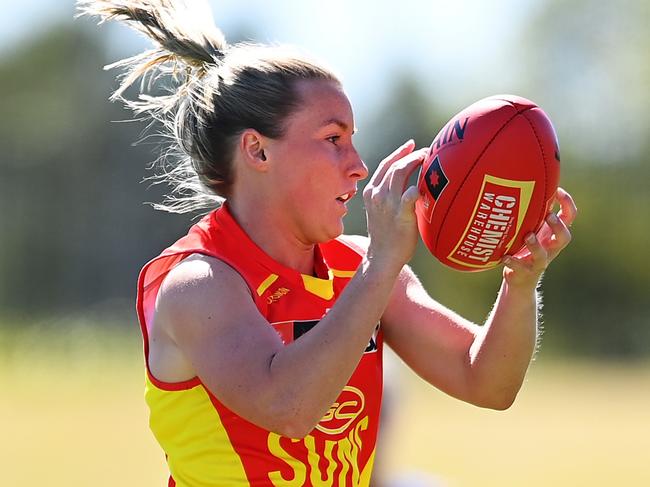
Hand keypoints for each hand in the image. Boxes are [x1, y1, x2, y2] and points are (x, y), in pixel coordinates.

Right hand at [362, 140, 426, 270]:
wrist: (382, 257)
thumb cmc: (386, 235)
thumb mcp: (381, 211)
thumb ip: (390, 196)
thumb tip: (411, 186)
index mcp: (371, 192)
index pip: (385, 165)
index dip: (399, 152)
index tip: (412, 145)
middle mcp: (377, 194)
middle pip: (394, 165)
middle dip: (411, 155)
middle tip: (427, 152)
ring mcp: (387, 204)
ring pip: (401, 173)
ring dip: (416, 162)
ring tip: (430, 160)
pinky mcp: (400, 215)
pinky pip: (409, 195)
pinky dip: (417, 187)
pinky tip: (426, 184)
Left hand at [502, 187, 576, 288]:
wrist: (520, 279)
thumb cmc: (524, 247)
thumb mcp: (530, 227)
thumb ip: (531, 211)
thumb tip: (523, 181)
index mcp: (552, 234)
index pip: (569, 217)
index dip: (568, 204)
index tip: (558, 190)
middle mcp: (550, 247)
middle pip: (565, 238)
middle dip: (558, 226)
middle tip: (549, 215)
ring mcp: (539, 261)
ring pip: (543, 255)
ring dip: (536, 245)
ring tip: (528, 236)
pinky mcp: (526, 272)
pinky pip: (521, 268)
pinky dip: (513, 262)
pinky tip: (504, 256)